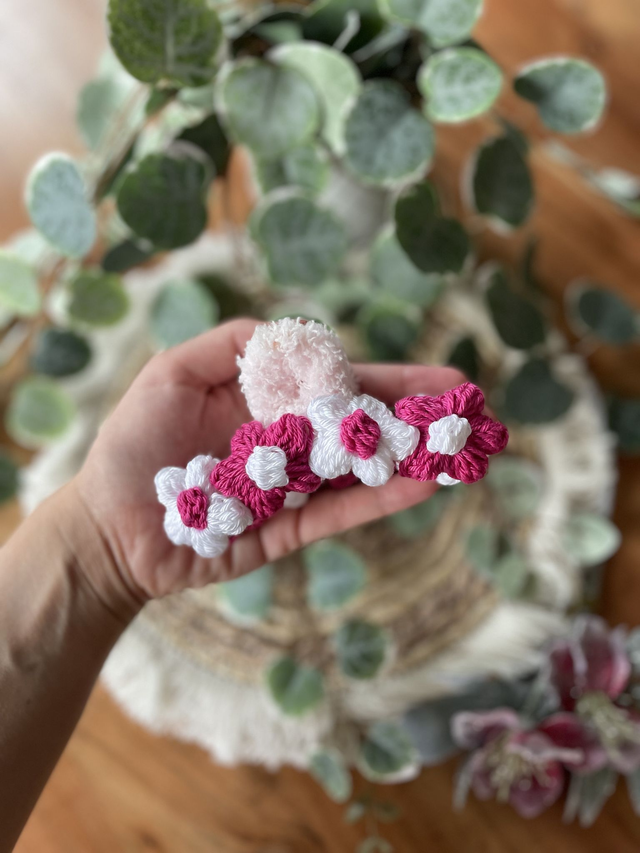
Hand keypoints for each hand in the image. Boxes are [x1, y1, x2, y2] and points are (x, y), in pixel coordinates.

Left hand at [72, 319, 465, 616]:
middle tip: (472, 408)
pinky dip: (377, 500)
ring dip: (412, 457)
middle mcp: (288, 445)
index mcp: (266, 405)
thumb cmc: (133, 446)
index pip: (338, 386)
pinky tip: (421, 485)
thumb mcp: (172, 374)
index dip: (387, 381)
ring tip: (464, 447)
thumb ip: (232, 346)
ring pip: (359, 471)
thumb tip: (301, 336)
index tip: (435, 379)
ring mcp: (291, 490)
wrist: (107, 526)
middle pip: (361, 427)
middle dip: (415, 416)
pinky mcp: (284, 532)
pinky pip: (336, 512)